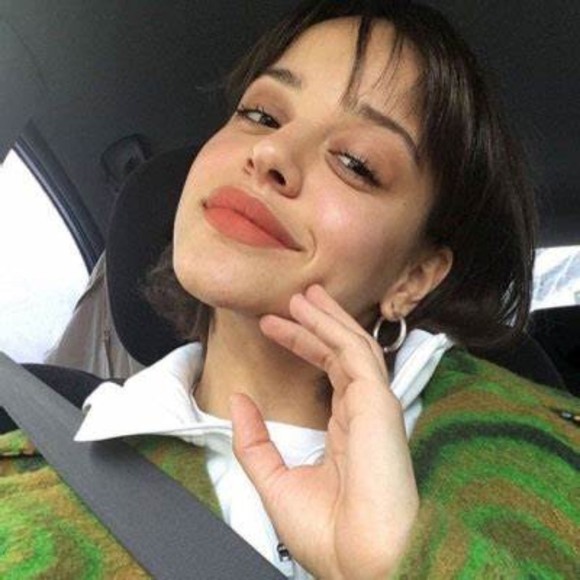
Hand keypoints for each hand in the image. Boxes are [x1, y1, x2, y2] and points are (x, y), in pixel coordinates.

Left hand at [230, 284, 418, 578]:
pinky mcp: (379, 403)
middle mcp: (363, 412)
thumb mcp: (275, 480)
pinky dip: (336, 329)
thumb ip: (254, 440)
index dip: (302, 345)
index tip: (273, 326)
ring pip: (352, 347)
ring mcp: (374, 406)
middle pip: (341, 353)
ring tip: (302, 295)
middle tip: (295, 298)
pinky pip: (358, 355)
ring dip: (327, 318)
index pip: (327, 372)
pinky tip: (314, 312)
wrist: (360, 562)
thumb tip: (238, 400)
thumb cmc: (328, 533)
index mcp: (345, 430)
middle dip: (318, 322)